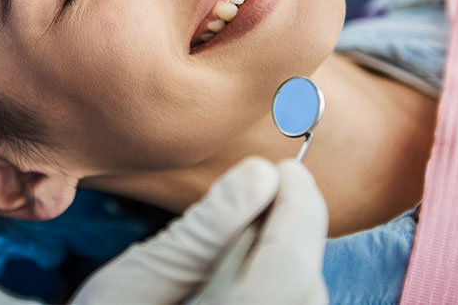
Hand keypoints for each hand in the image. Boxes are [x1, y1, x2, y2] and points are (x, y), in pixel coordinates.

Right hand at [70, 158, 328, 304]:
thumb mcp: (155, 268)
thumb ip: (213, 223)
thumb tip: (262, 172)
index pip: (298, 243)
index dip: (298, 197)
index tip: (282, 167)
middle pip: (303, 267)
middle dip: (288, 223)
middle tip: (260, 188)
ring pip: (298, 288)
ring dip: (280, 252)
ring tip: (243, 229)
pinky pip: (284, 302)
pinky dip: (271, 281)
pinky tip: (236, 273)